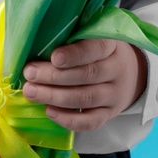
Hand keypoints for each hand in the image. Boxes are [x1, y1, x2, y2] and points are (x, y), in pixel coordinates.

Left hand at [20, 38, 147, 131]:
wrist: (126, 73)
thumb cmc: (95, 50)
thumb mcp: (90, 36)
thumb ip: (70, 36)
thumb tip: (35, 42)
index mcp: (111, 45)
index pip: (97, 48)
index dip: (75, 54)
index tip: (54, 57)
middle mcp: (116, 70)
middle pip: (87, 75)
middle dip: (55, 76)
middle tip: (30, 74)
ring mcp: (115, 94)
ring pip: (86, 98)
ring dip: (55, 97)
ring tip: (31, 92)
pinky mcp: (109, 114)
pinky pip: (90, 121)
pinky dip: (68, 119)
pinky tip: (49, 112)